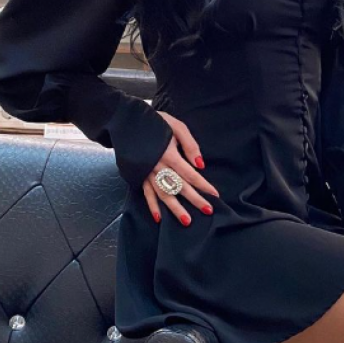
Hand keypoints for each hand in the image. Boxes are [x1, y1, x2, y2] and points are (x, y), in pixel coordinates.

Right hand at [142, 110, 220, 225]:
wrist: (128, 121)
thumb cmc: (156, 122)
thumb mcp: (177, 126)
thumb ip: (189, 145)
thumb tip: (200, 165)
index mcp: (168, 154)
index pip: (189, 174)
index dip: (203, 185)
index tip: (215, 194)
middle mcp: (157, 166)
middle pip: (179, 186)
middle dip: (194, 199)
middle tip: (208, 210)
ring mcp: (147, 172)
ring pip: (163, 194)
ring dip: (175, 209)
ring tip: (186, 221)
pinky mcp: (138, 174)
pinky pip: (145, 193)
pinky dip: (152, 206)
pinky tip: (158, 217)